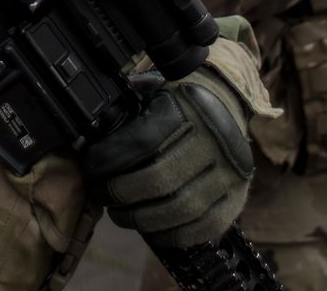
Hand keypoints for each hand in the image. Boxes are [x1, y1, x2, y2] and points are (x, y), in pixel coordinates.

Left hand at [81, 69, 255, 249]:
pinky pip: (202, 228)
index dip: (109, 160)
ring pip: (180, 210)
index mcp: (191, 109)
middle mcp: (216, 141)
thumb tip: (88, 139)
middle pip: (159, 180)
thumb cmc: (179, 100)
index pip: (142, 142)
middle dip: (120, 193)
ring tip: (120, 213)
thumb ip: (126, 111)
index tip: (91, 167)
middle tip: (101, 193)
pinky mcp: (238, 198)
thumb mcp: (154, 91)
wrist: (228, 103)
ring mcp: (231, 173)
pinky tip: (150, 228)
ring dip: (141, 219)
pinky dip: (171, 234)